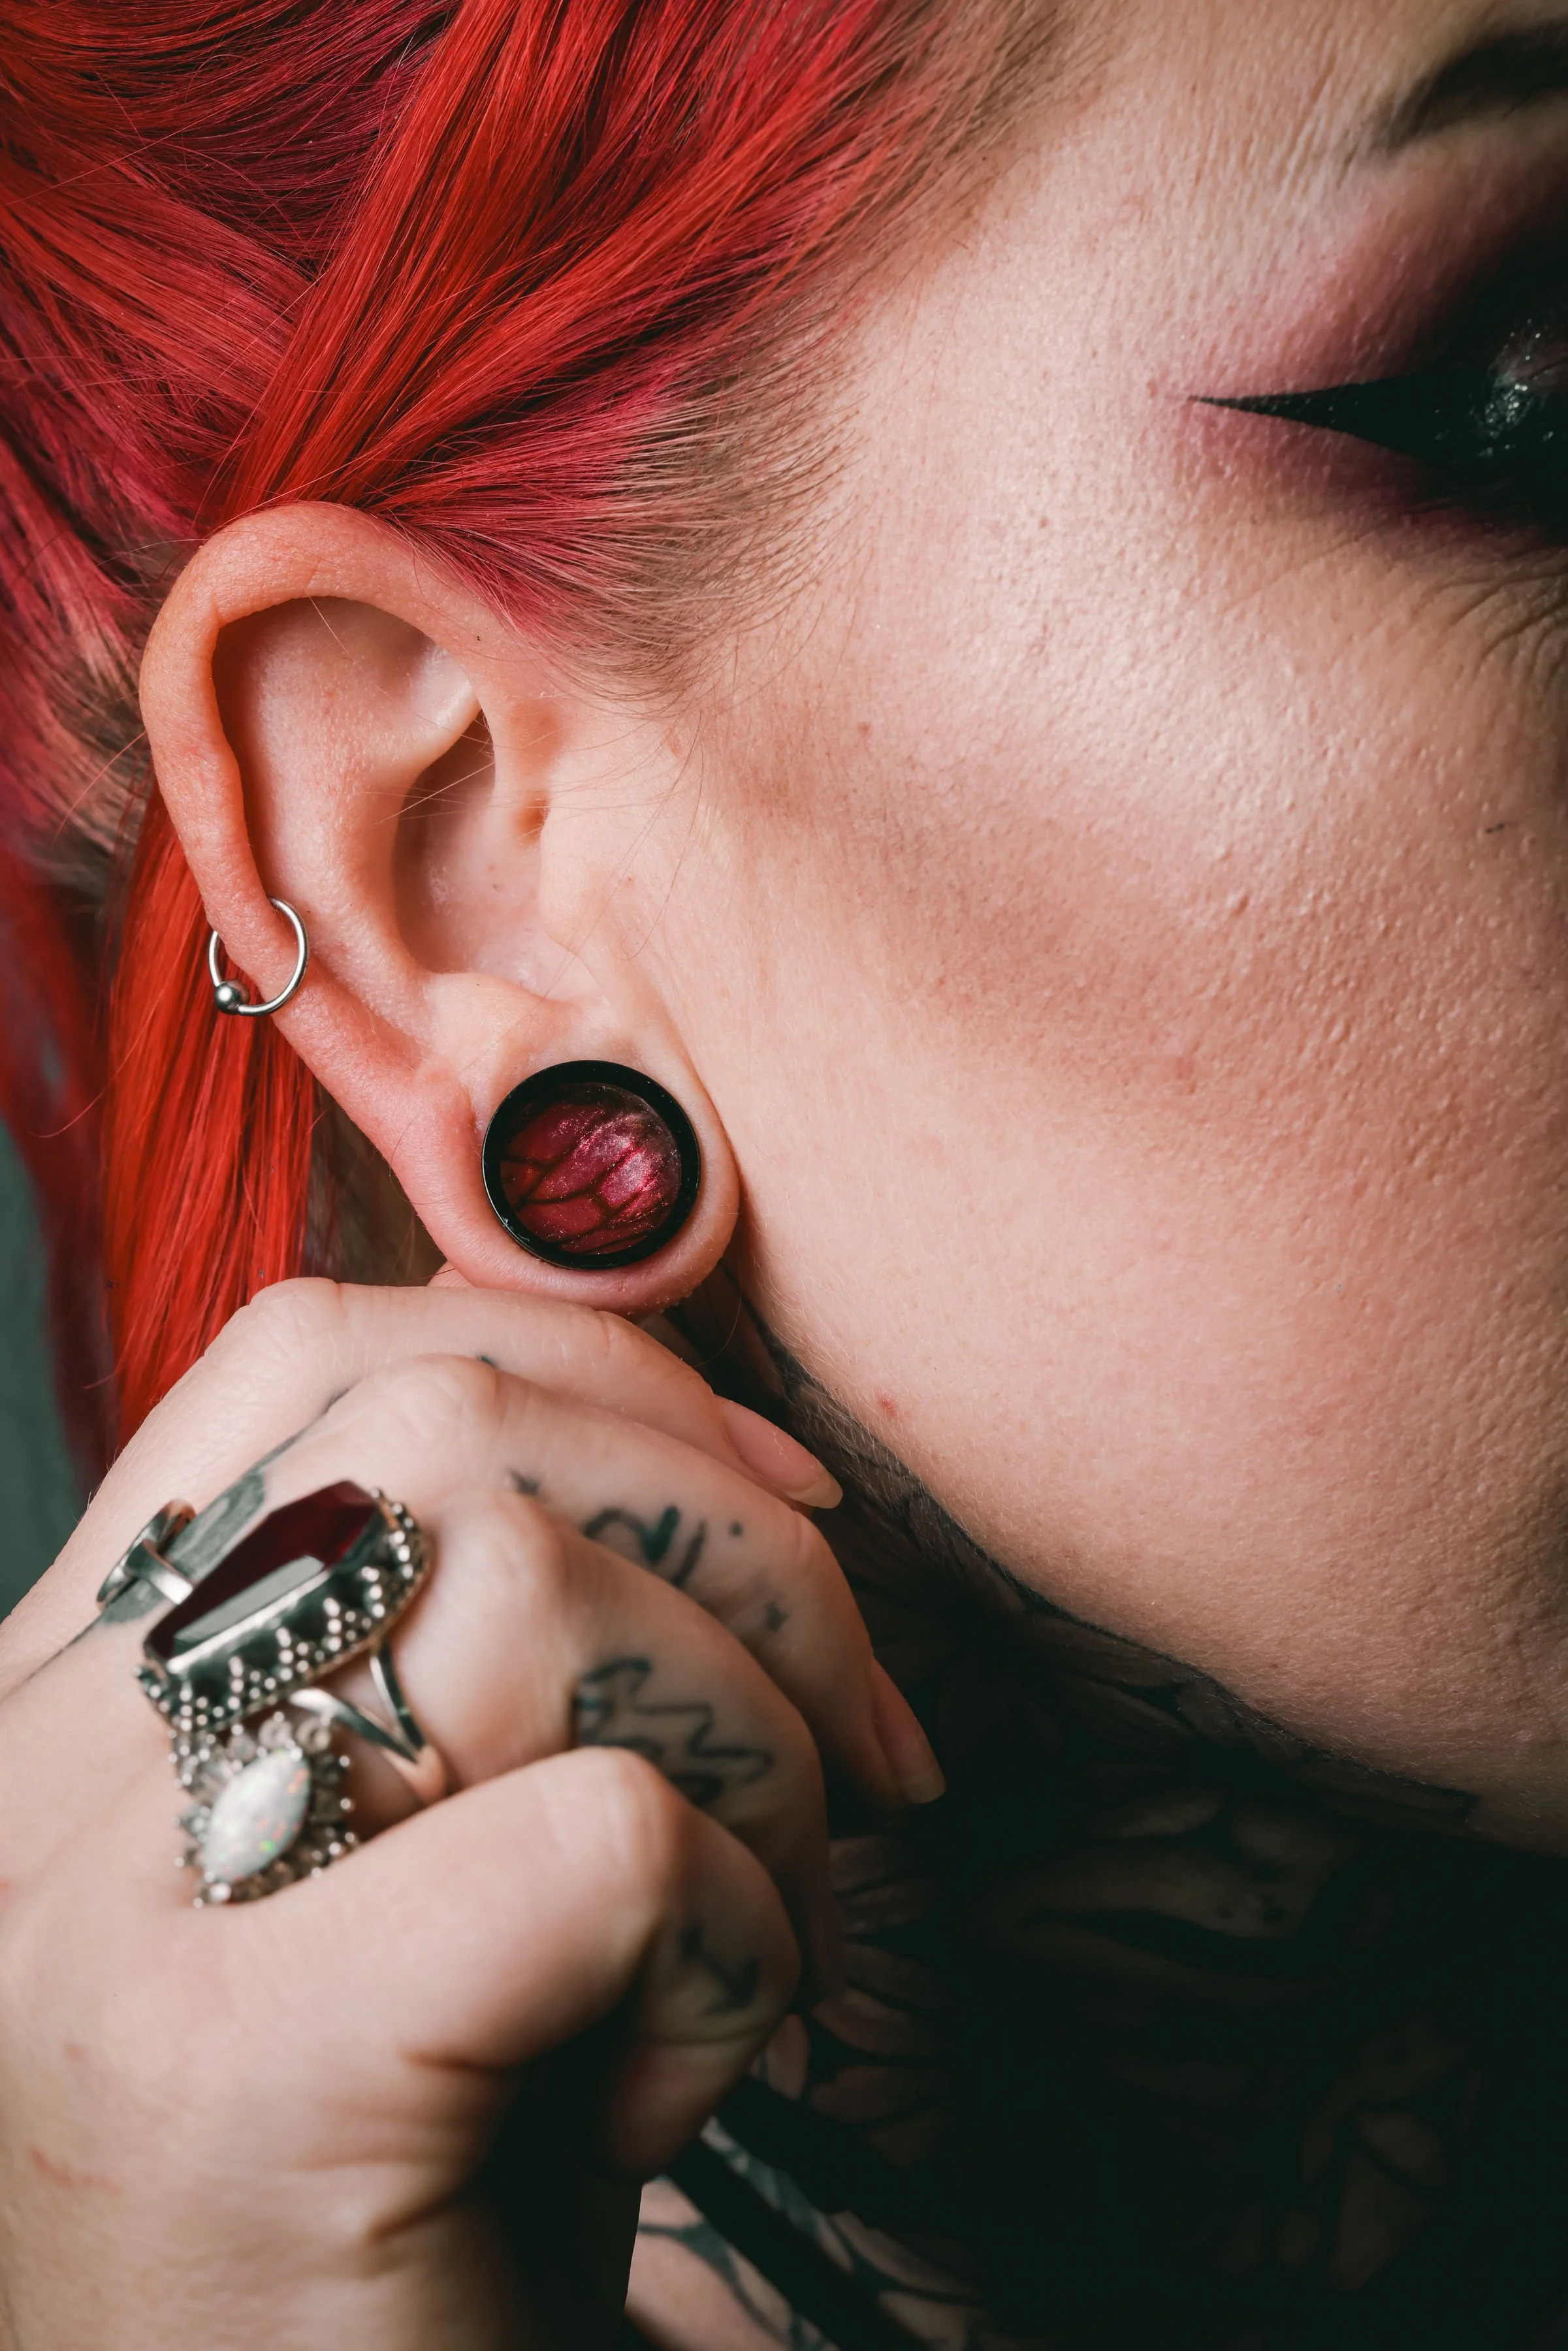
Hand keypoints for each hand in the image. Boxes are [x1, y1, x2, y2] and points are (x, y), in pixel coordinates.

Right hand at [0, 1280, 939, 2349]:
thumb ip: (464, 1661)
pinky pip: (602, 1836)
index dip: (587, 1366)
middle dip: (738, 1545)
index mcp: (70, 1700)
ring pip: (537, 1593)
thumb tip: (750, 1475)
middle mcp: (48, 1772)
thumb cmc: (387, 2207)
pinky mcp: (236, 2077)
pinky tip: (665, 2098)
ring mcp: (108, 1911)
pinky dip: (729, 1942)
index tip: (778, 1499)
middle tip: (860, 1750)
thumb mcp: (397, 1876)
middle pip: (453, 1426)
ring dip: (755, 1764)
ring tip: (745, 1953)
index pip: (313, 1355)